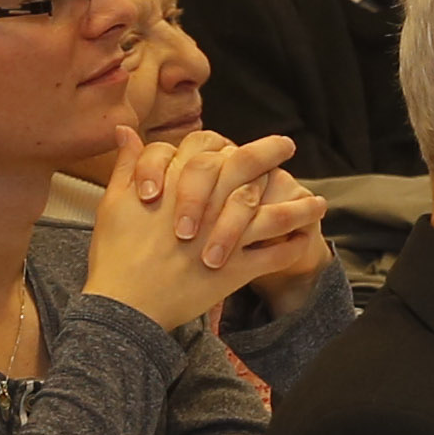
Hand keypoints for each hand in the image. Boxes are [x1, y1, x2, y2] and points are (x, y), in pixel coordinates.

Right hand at [86, 131, 311, 333]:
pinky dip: (292, 248)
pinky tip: (305, 241)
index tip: (233, 141)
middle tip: (288, 146)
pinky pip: (273, 256)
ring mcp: (223, 238)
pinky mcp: (234, 270)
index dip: (225, 143)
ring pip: (269, 215)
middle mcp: (206, 205)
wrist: (125, 304)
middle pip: (245, 170)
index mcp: (175, 184)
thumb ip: (128, 165)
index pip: (207, 149)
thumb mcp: (113, 203)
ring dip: (298, 207)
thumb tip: (128, 130)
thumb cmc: (114, 254)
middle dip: (270, 154)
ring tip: (320, 203)